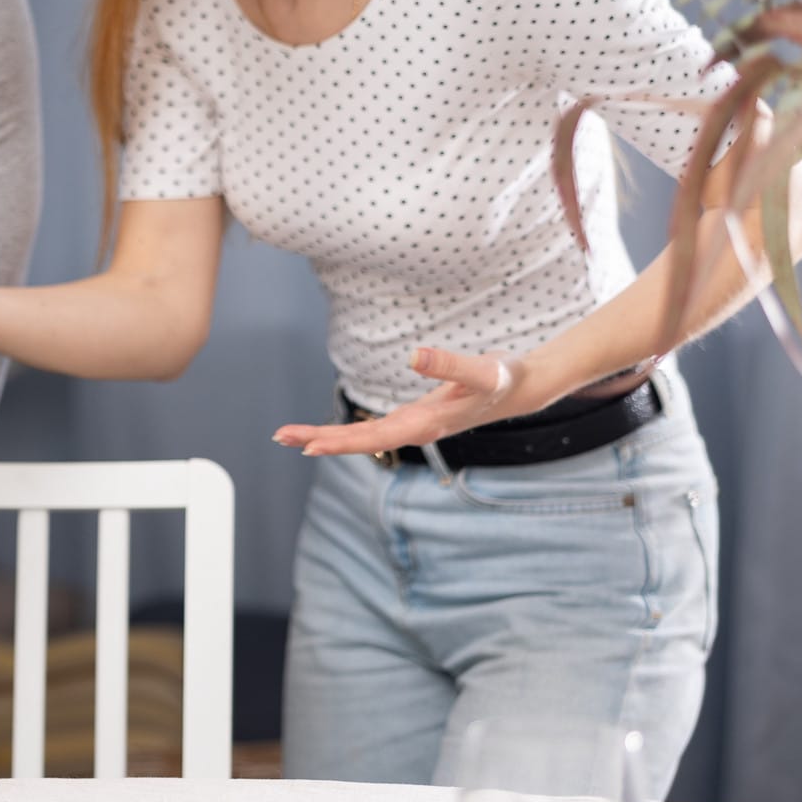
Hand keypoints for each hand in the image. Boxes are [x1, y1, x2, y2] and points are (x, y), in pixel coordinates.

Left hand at [273, 348, 529, 456]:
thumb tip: (413, 355)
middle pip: (360, 441)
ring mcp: (415, 425)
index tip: (307, 446)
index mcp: (426, 424)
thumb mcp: (482, 370)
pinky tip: (330, 436)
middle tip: (278, 437)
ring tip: (291, 437)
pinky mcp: (417, 417)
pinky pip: (375, 430)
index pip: (373, 437)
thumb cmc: (504, 379)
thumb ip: (449, 364)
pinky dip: (348, 432)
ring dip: (328, 438)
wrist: (522, 387)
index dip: (340, 442)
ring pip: (364, 437)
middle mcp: (416, 430)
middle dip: (320, 440)